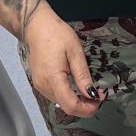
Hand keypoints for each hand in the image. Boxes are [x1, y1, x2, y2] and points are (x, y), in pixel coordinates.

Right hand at [23, 3, 103, 117]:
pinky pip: (57, 97)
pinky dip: (70, 97)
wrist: (36, 26)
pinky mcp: (40, 83)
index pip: (71, 105)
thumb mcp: (75, 52)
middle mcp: (44, 85)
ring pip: (62, 104)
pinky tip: (78, 90)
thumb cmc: (55, 34)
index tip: (100, 101)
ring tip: (90, 92)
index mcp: (53, 77)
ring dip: (78, 103)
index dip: (87, 109)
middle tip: (98, 97)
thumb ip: (83, 76)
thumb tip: (92, 94)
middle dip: (85, 107)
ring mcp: (40, 85)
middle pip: (67, 107)